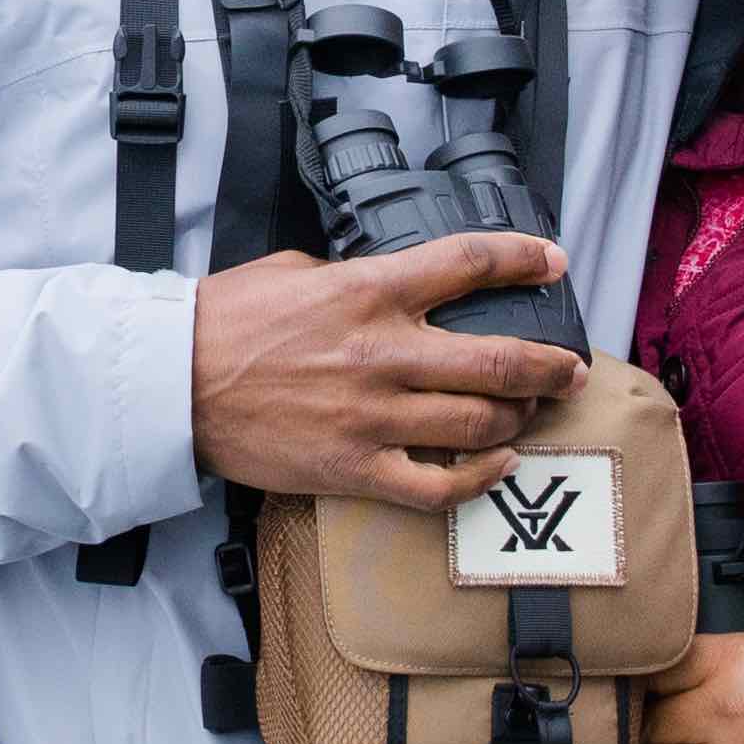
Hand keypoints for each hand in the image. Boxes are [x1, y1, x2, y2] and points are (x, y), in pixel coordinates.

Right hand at [189, 236, 586, 511]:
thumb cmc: (223, 324)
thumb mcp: (293, 271)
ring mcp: (373, 416)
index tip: (554, 261)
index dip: (523, 259)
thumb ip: (351, 276)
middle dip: (551, 365)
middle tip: (572, 368)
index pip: (467, 262)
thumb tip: (389, 283)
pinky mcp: (355, 468)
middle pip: (499, 359)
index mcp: (368, 292)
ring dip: (520, 418)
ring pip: (480, 422)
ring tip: (532, 414)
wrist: (170, 385)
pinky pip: (438, 484)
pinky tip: (495, 465)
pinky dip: (479, 477)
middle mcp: (383, 352)